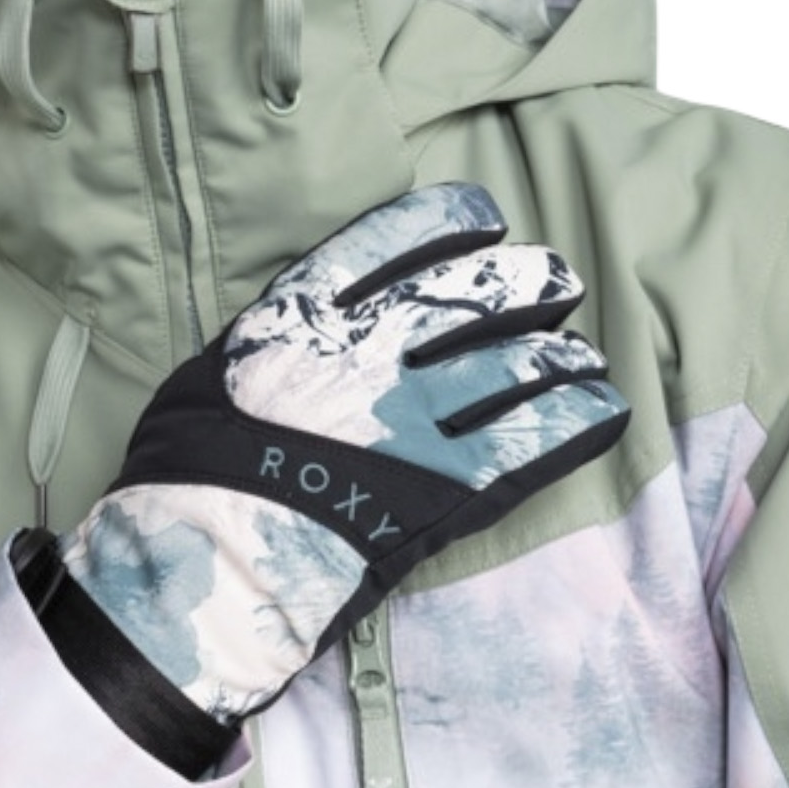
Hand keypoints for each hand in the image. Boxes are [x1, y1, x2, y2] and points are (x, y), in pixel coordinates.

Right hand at [51, 181, 629, 721]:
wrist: (203, 567)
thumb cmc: (181, 482)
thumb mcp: (203, 380)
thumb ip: (264, 346)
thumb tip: (291, 336)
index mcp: (306, 314)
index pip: (400, 239)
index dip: (455, 223)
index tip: (487, 220)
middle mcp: (371, 350)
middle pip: (476, 292)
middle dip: (527, 281)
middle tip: (555, 284)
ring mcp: (414, 418)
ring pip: (518, 362)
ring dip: (561, 355)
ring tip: (583, 358)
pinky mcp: (445, 488)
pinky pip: (533, 441)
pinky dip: (578, 421)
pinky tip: (606, 410)